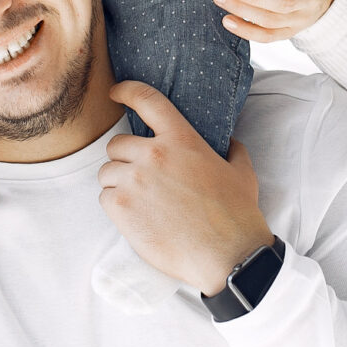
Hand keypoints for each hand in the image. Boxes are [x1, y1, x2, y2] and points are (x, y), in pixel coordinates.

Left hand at [97, 81, 271, 295]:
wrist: (228, 256)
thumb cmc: (237, 215)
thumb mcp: (242, 173)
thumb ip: (232, 150)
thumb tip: (229, 142)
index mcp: (182, 139)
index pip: (147, 100)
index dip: (127, 91)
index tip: (116, 92)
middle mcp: (154, 155)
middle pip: (116, 144)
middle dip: (124, 159)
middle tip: (140, 178)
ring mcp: (135, 181)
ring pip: (107, 172)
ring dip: (117, 183)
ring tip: (138, 201)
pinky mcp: (122, 208)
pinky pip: (104, 197)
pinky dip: (114, 206)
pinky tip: (135, 217)